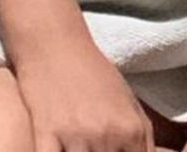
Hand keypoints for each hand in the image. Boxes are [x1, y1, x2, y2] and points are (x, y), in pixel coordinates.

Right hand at [15, 30, 156, 151]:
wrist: (55, 45)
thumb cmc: (94, 74)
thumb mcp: (129, 100)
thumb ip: (142, 137)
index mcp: (131, 130)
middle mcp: (106, 136)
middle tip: (98, 149)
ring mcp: (74, 137)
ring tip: (79, 149)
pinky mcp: (44, 136)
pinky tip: (59, 150)